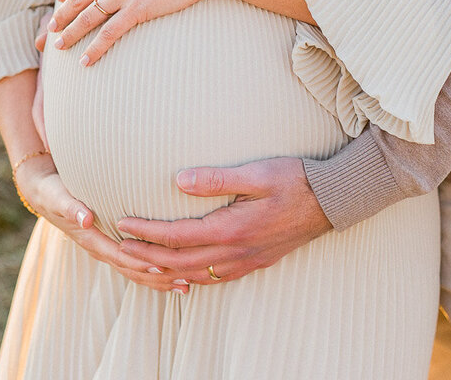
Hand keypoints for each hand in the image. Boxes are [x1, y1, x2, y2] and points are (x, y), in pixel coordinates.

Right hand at [15, 155, 187, 293]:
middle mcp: (100, 248)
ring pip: (134, 271)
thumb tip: (85, 217)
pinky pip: (133, 263)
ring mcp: (105, 248)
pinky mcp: (111, 244)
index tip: (163, 265)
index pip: (120, 256)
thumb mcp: (58, 196)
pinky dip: (152, 270)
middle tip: (185, 282)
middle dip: (157, 277)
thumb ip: (71, 207)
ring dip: (159, 279)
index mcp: (91, 239)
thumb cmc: (53, 191)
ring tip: (186, 285)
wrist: (43, 193)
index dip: (141, 262)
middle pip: (132, 270)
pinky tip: (174, 272)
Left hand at [114, 157, 332, 285]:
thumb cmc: (295, 180)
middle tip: (119, 249)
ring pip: (196, 276)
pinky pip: (216, 279)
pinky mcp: (256, 262)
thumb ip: (216, 178)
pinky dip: (192, 279)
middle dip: (146, 256)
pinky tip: (183, 276)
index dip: (146, 232)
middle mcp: (236, 252)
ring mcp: (246, 261)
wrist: (331, 201)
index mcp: (231, 228)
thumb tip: (178, 180)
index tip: (123, 224)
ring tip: (142, 265)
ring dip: (165, 271)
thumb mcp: (256, 173)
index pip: (177, 236)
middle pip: (179, 262)